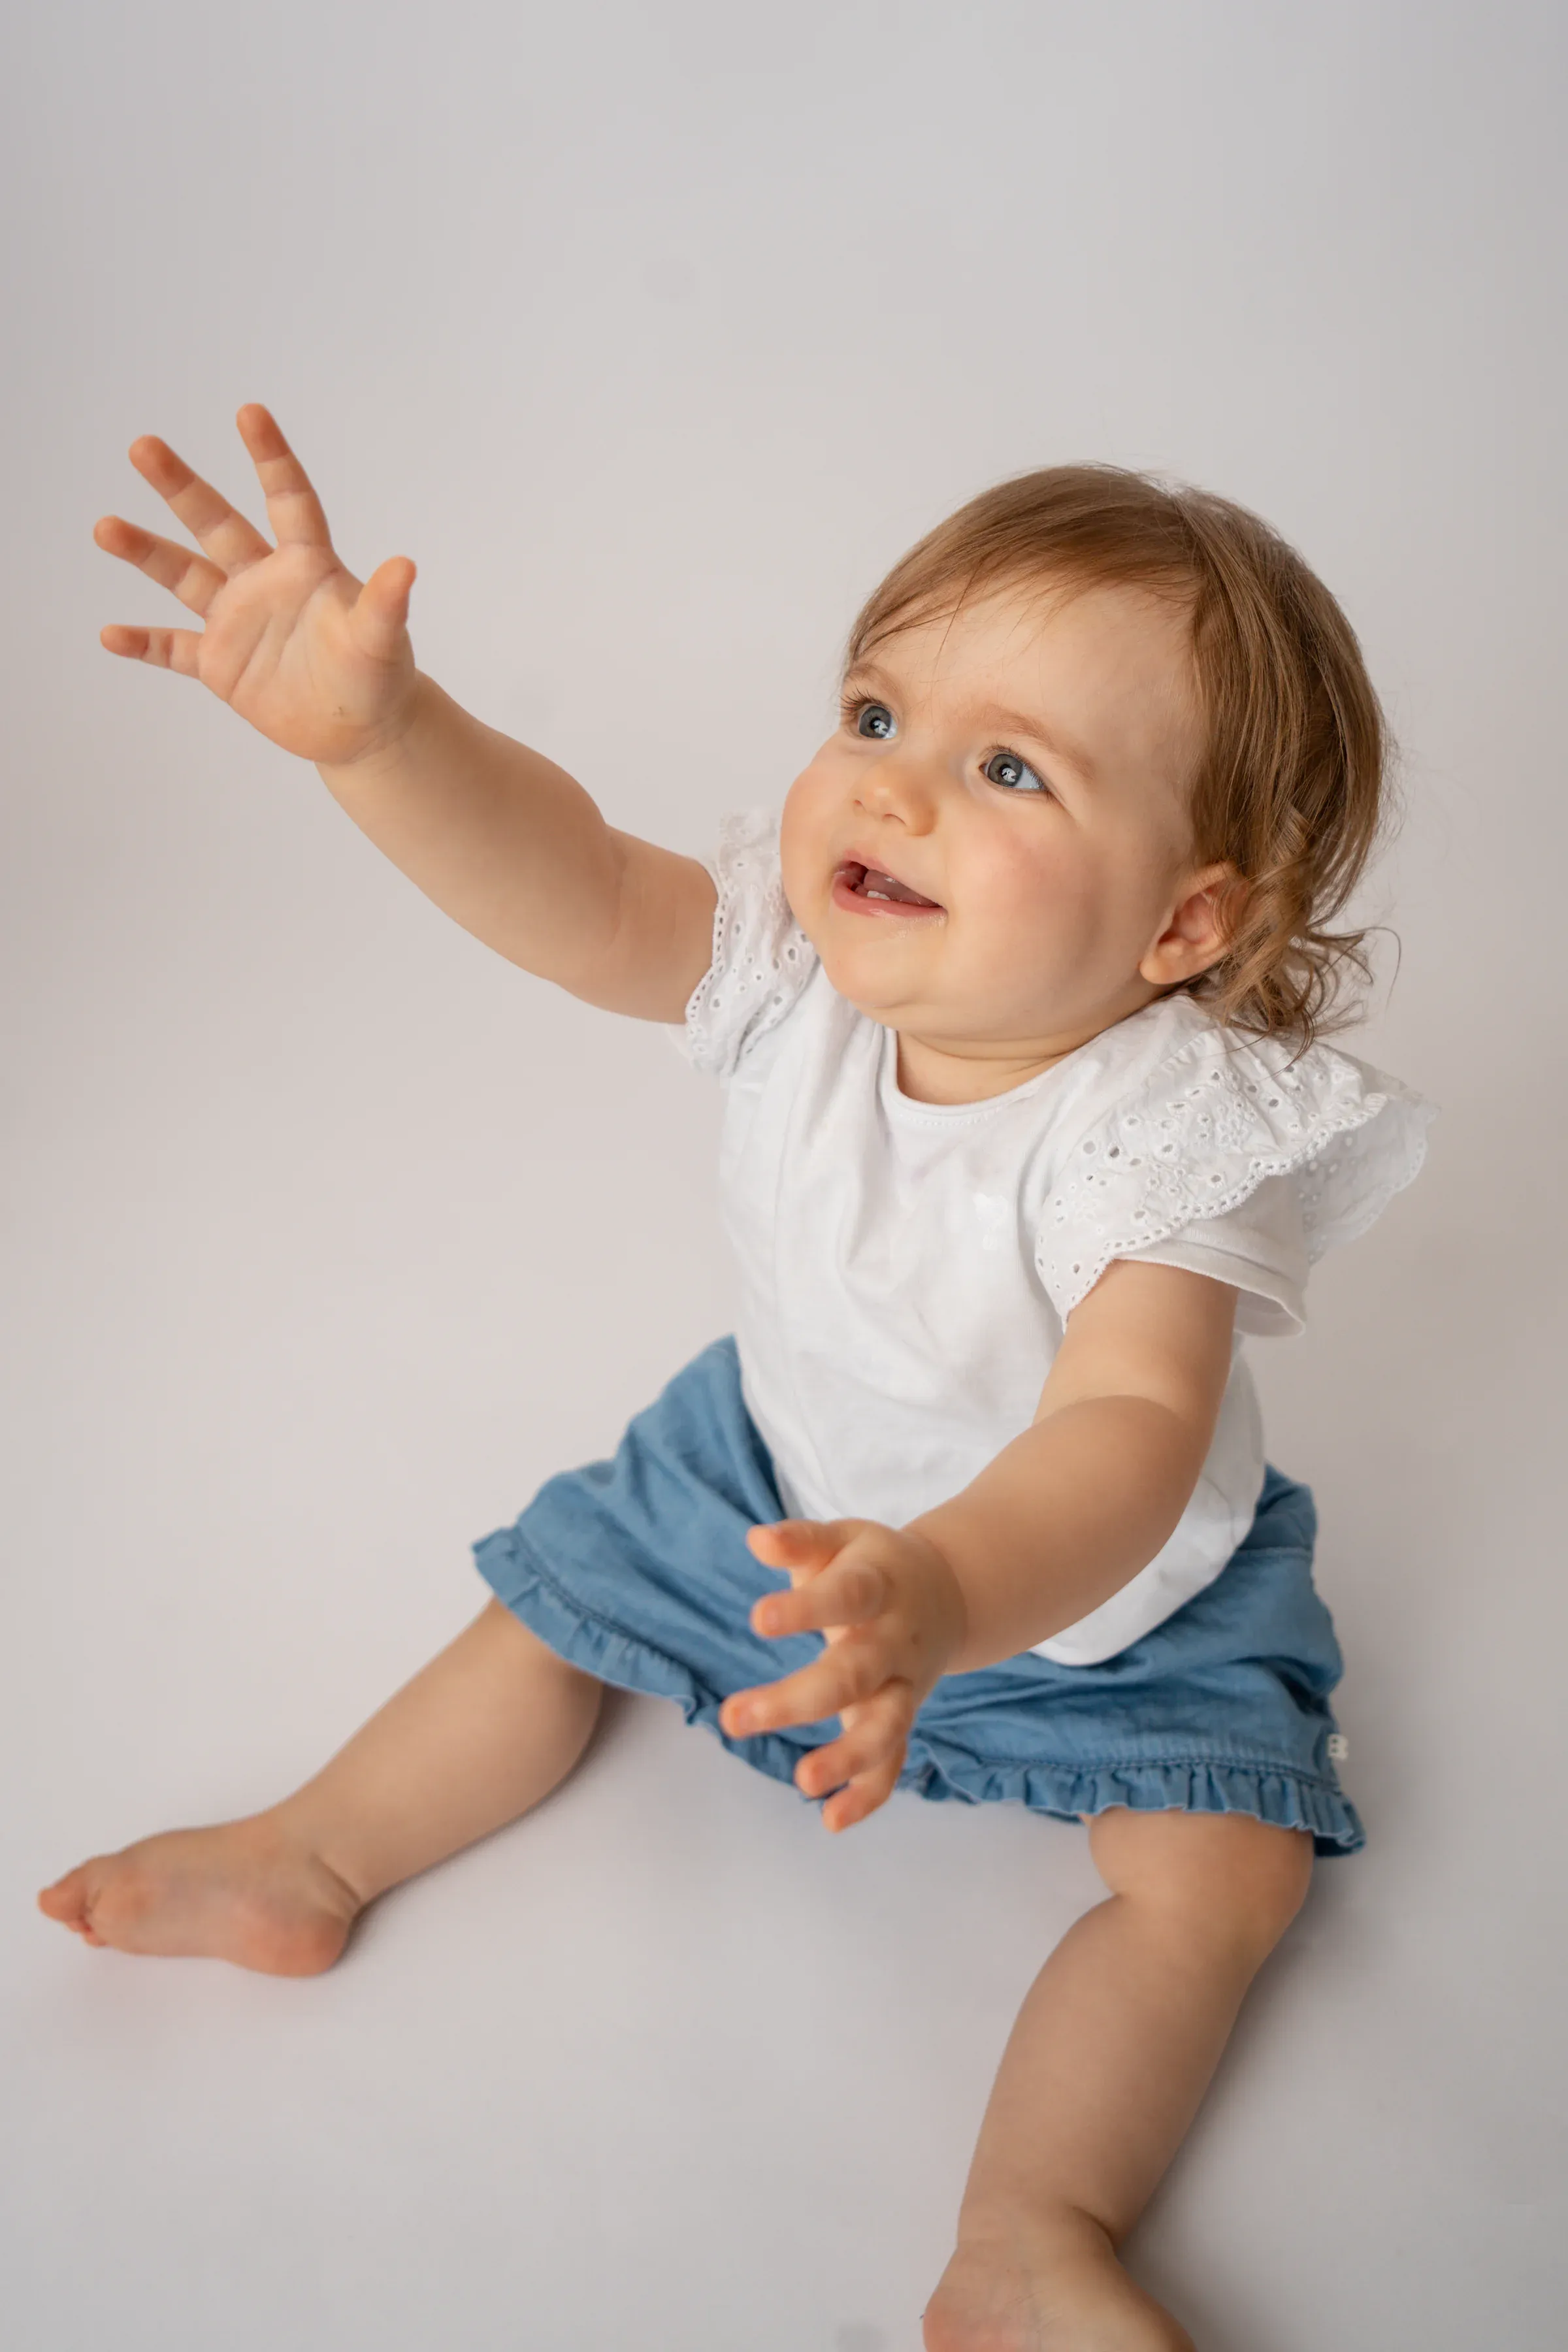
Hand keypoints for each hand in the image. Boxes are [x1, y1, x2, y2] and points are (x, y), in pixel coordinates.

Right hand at [94, 405, 418, 767]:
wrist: (362, 729)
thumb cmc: (379, 675)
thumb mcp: (382, 640)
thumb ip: (385, 604)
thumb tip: (407, 566)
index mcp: (307, 565)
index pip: (288, 500)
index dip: (270, 458)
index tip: (249, 412)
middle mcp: (264, 581)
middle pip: (216, 524)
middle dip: (180, 487)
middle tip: (143, 446)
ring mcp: (237, 620)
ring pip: (184, 576)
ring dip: (146, 552)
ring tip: (106, 527)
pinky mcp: (220, 664)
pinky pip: (173, 650)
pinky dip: (144, 643)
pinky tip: (110, 634)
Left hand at [719, 1520, 967, 1832]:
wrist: (946, 1592)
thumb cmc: (872, 1564)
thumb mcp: (843, 1540)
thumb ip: (801, 1541)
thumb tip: (757, 1540)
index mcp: (880, 1586)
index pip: (845, 1597)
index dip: (804, 1610)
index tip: (757, 1619)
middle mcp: (895, 1642)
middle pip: (853, 1674)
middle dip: (796, 1700)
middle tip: (734, 1718)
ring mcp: (903, 1686)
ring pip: (885, 1728)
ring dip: (846, 1757)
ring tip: (802, 1781)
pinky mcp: (901, 1718)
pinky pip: (892, 1762)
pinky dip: (868, 1794)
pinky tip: (830, 1820)